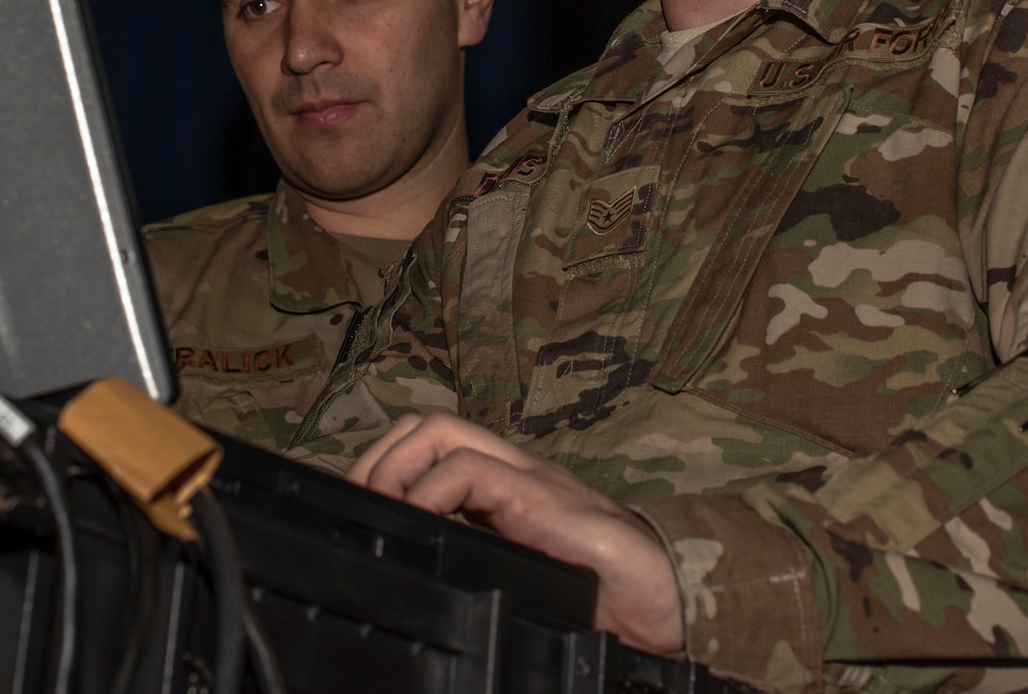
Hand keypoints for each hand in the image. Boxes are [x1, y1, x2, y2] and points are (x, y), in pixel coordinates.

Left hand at [347, 413, 686, 655]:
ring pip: (440, 432)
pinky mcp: (540, 497)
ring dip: (395, 466)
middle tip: (356, 507)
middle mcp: (511, 472)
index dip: (384, 465)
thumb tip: (423, 585)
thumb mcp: (528, 577)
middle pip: (425, 426)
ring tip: (379, 510)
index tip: (353, 508)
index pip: (429, 448)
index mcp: (504, 490)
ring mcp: (527, 478)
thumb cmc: (607, 595)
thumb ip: (485, 562)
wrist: (675, 601)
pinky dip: (430, 491)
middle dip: (377, 459)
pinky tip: (420, 524)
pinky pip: (469, 470)